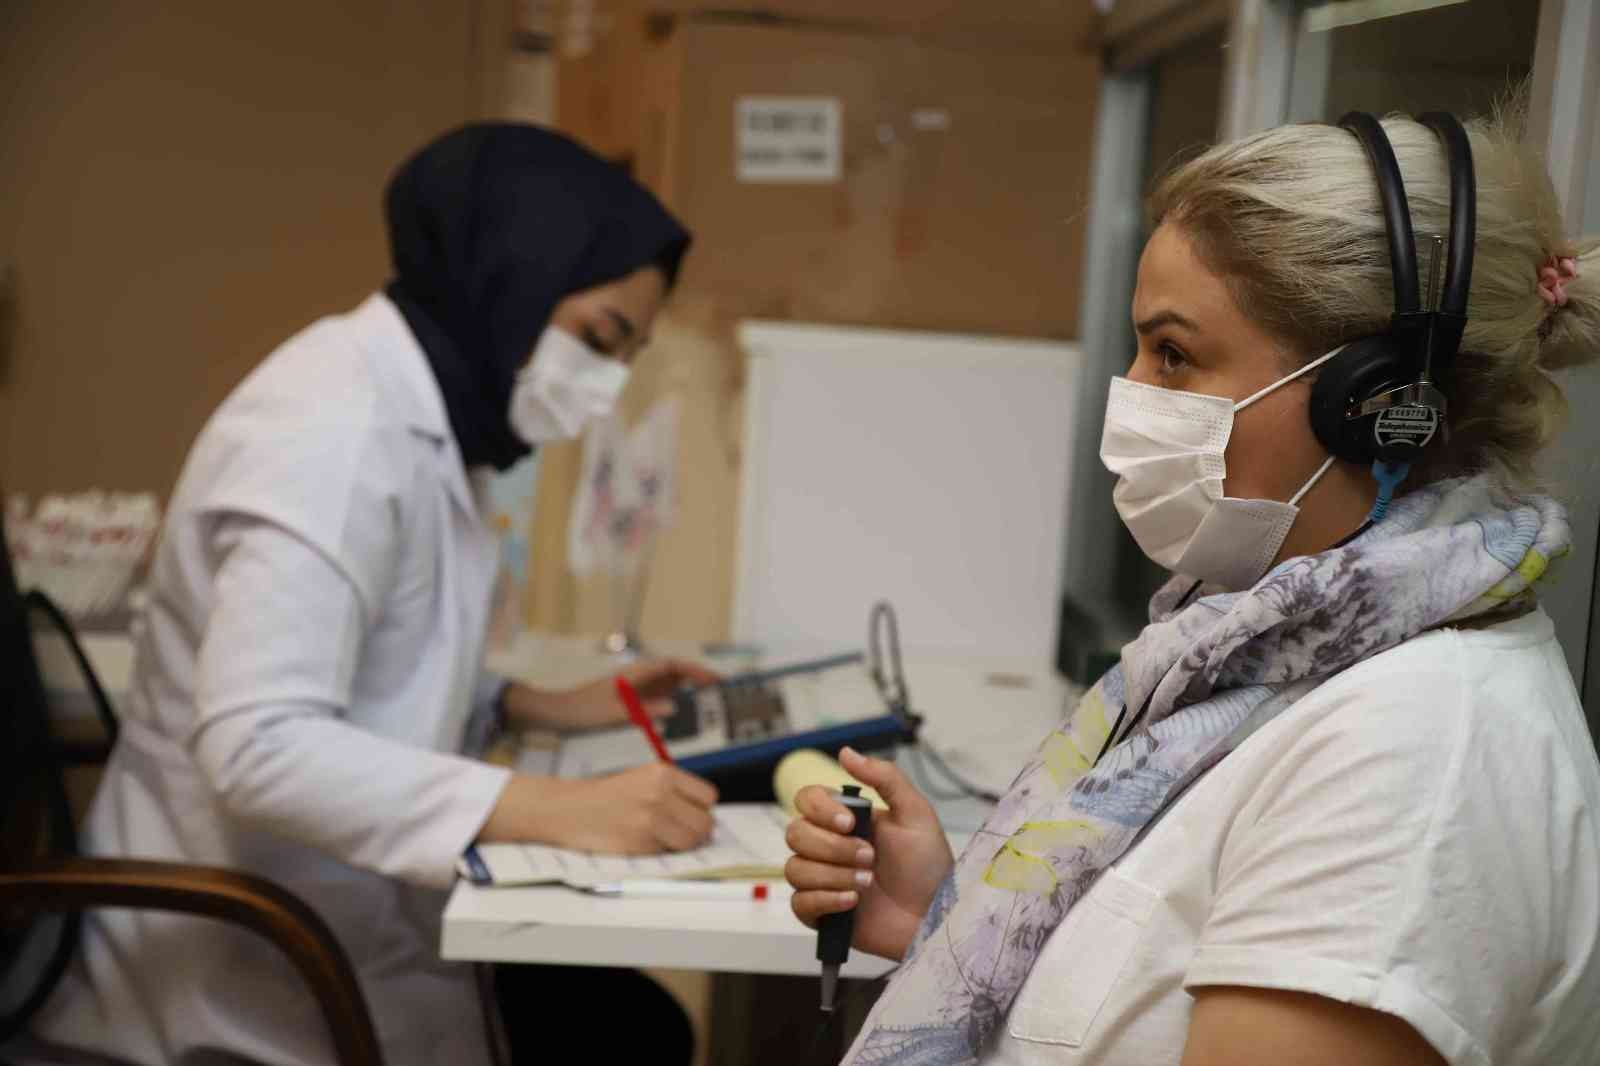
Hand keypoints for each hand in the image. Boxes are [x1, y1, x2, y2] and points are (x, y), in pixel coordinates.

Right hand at [481, 763, 719, 853]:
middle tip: (682, 832)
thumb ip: (673, 791)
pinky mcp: (640, 841)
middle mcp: (660, 793)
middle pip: (705, 822)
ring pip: (692, 841)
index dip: (701, 809)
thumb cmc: (605, 796)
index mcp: (662, 772)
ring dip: (683, 845)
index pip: (708, 797)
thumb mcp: (643, 778)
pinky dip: (661, 852)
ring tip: (664, 839)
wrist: (568, 809)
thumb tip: (704, 814)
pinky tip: (644, 842)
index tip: (693, 814)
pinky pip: (668, 853)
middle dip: (697, 830)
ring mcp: (651, 818)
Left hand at [502, 658, 719, 732]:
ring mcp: (634, 687)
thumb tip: (673, 707)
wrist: (556, 713)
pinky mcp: (630, 699)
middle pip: (674, 672)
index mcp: (635, 673)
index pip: (672, 665)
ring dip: (687, 690)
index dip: (695, 670)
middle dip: (697, 678)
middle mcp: (637, 677)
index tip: (713, 679)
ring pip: (668, 684)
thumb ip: (644, 710)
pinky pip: (657, 697)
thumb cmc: (581, 709)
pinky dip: (673, 701)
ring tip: (707, 701)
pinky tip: (680, 713)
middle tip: (719, 690)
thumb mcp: (614, 713)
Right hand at [785, 746, 953, 960]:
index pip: (806, 800)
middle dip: (833, 848)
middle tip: (870, 858)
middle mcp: (829, 847)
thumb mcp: (916, 814)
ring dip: (833, 875)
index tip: (849, 822)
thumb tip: (846, 751)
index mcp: (846, 821)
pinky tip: (852, 903)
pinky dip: (825, 900)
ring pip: (795, 868)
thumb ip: (885, 778)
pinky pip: (800, 903)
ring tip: (868, 883)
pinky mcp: (821, 913)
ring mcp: (822, 880)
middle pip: (795, 834)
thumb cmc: (929, 867)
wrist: (935, 917)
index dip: (820, 810)